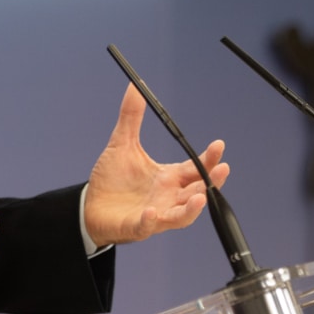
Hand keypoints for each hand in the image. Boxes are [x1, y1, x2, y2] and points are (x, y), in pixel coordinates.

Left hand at [83, 84, 229, 248]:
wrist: (90, 206)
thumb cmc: (112, 180)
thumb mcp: (122, 144)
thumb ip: (131, 117)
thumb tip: (135, 87)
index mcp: (168, 178)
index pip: (195, 168)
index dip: (208, 159)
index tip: (218, 145)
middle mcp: (167, 197)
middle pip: (197, 192)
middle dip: (211, 181)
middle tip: (222, 168)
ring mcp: (155, 215)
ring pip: (181, 216)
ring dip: (192, 208)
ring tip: (200, 197)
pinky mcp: (136, 227)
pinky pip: (147, 226)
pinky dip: (151, 221)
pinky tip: (152, 212)